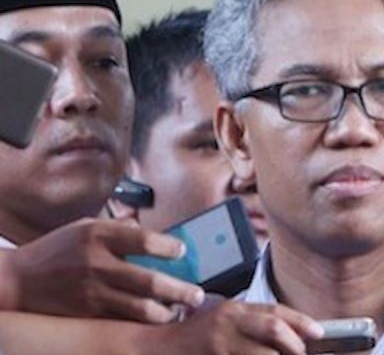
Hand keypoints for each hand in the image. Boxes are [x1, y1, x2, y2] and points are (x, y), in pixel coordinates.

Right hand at [2, 218, 204, 322]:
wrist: (19, 281)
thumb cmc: (58, 249)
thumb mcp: (86, 227)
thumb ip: (119, 230)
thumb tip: (154, 235)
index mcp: (98, 235)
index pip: (144, 240)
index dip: (169, 247)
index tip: (183, 251)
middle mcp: (97, 263)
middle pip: (149, 280)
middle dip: (180, 290)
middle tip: (198, 294)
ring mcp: (92, 292)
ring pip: (139, 308)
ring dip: (166, 312)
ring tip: (181, 311)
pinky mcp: (87, 314)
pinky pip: (123, 321)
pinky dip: (144, 322)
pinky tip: (157, 320)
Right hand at [148, 301, 323, 354]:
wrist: (156, 349)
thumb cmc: (195, 337)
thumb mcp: (224, 322)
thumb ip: (254, 325)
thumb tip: (291, 336)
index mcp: (234, 309)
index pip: (275, 311)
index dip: (301, 322)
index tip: (319, 332)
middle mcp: (229, 322)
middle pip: (274, 329)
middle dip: (295, 346)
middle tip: (301, 354)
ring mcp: (221, 344)